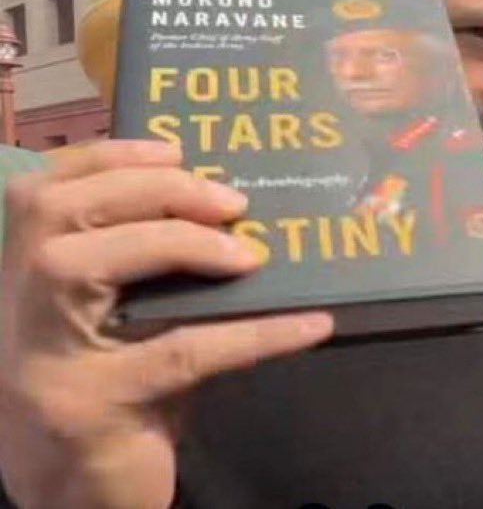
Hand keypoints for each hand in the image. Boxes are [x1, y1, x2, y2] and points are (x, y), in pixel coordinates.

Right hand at [0, 140, 332, 508]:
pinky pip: (181, 352)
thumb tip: (231, 215)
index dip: (111, 157)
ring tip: (249, 253)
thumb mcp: (118, 316)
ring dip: (182, 243)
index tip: (179, 150)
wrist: (74, 492)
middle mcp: (14, 303)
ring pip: (93, 267)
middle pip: (61, 214)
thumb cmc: (109, 383)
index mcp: (21, 271)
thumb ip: (150, 264)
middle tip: (230, 201)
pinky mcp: (90, 406)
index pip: (44, 190)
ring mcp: (43, 356)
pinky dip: (255, 333)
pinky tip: (311, 326)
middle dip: (154, 189)